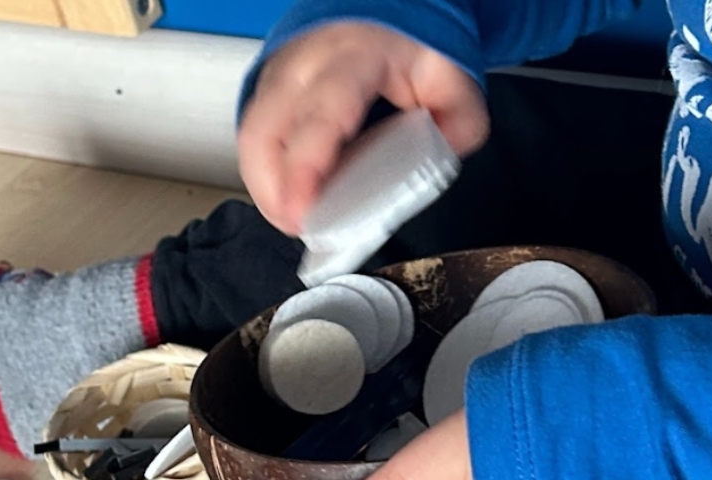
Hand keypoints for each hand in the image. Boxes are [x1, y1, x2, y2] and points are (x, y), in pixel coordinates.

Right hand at [238, 21, 489, 234]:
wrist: (378, 15)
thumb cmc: (406, 49)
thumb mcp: (449, 79)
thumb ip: (459, 124)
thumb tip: (440, 162)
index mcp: (353, 60)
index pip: (322, 114)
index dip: (306, 167)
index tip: (301, 210)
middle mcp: (306, 66)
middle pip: (266, 131)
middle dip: (273, 189)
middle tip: (296, 226)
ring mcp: (281, 77)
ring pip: (252, 136)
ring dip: (265, 186)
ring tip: (291, 218)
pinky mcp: (269, 92)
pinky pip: (254, 137)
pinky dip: (266, 174)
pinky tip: (286, 197)